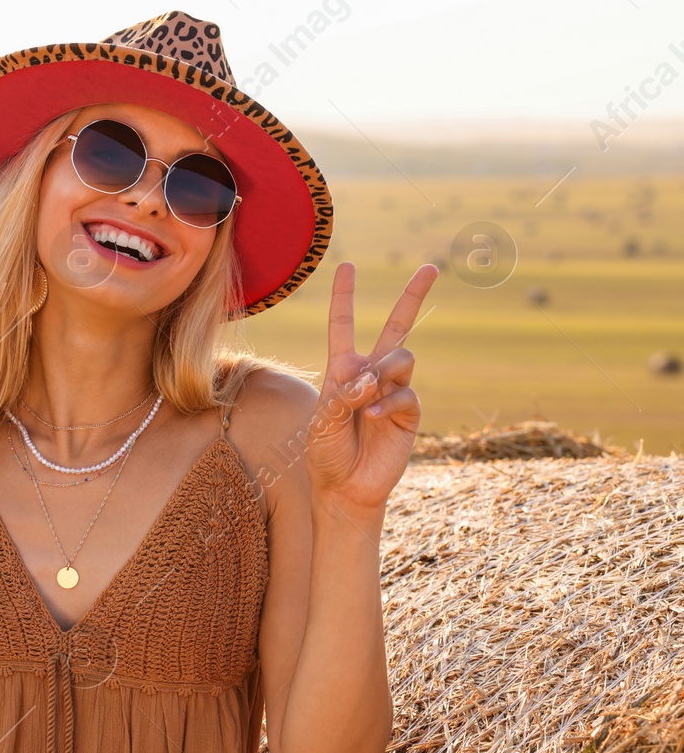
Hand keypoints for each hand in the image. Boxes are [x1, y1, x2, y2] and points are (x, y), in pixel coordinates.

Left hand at [305, 261, 438, 518]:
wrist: (345, 487)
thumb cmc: (326, 452)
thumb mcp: (322, 420)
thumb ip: (342, 394)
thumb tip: (372, 377)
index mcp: (343, 369)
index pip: (344, 326)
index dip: (345, 296)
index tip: (347, 265)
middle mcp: (371, 374)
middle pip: (397, 326)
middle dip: (413, 296)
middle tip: (431, 267)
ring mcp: (393, 391)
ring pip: (402, 358)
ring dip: (383, 371)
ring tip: (365, 396)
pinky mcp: (409, 412)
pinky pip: (405, 394)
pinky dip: (386, 404)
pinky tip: (371, 417)